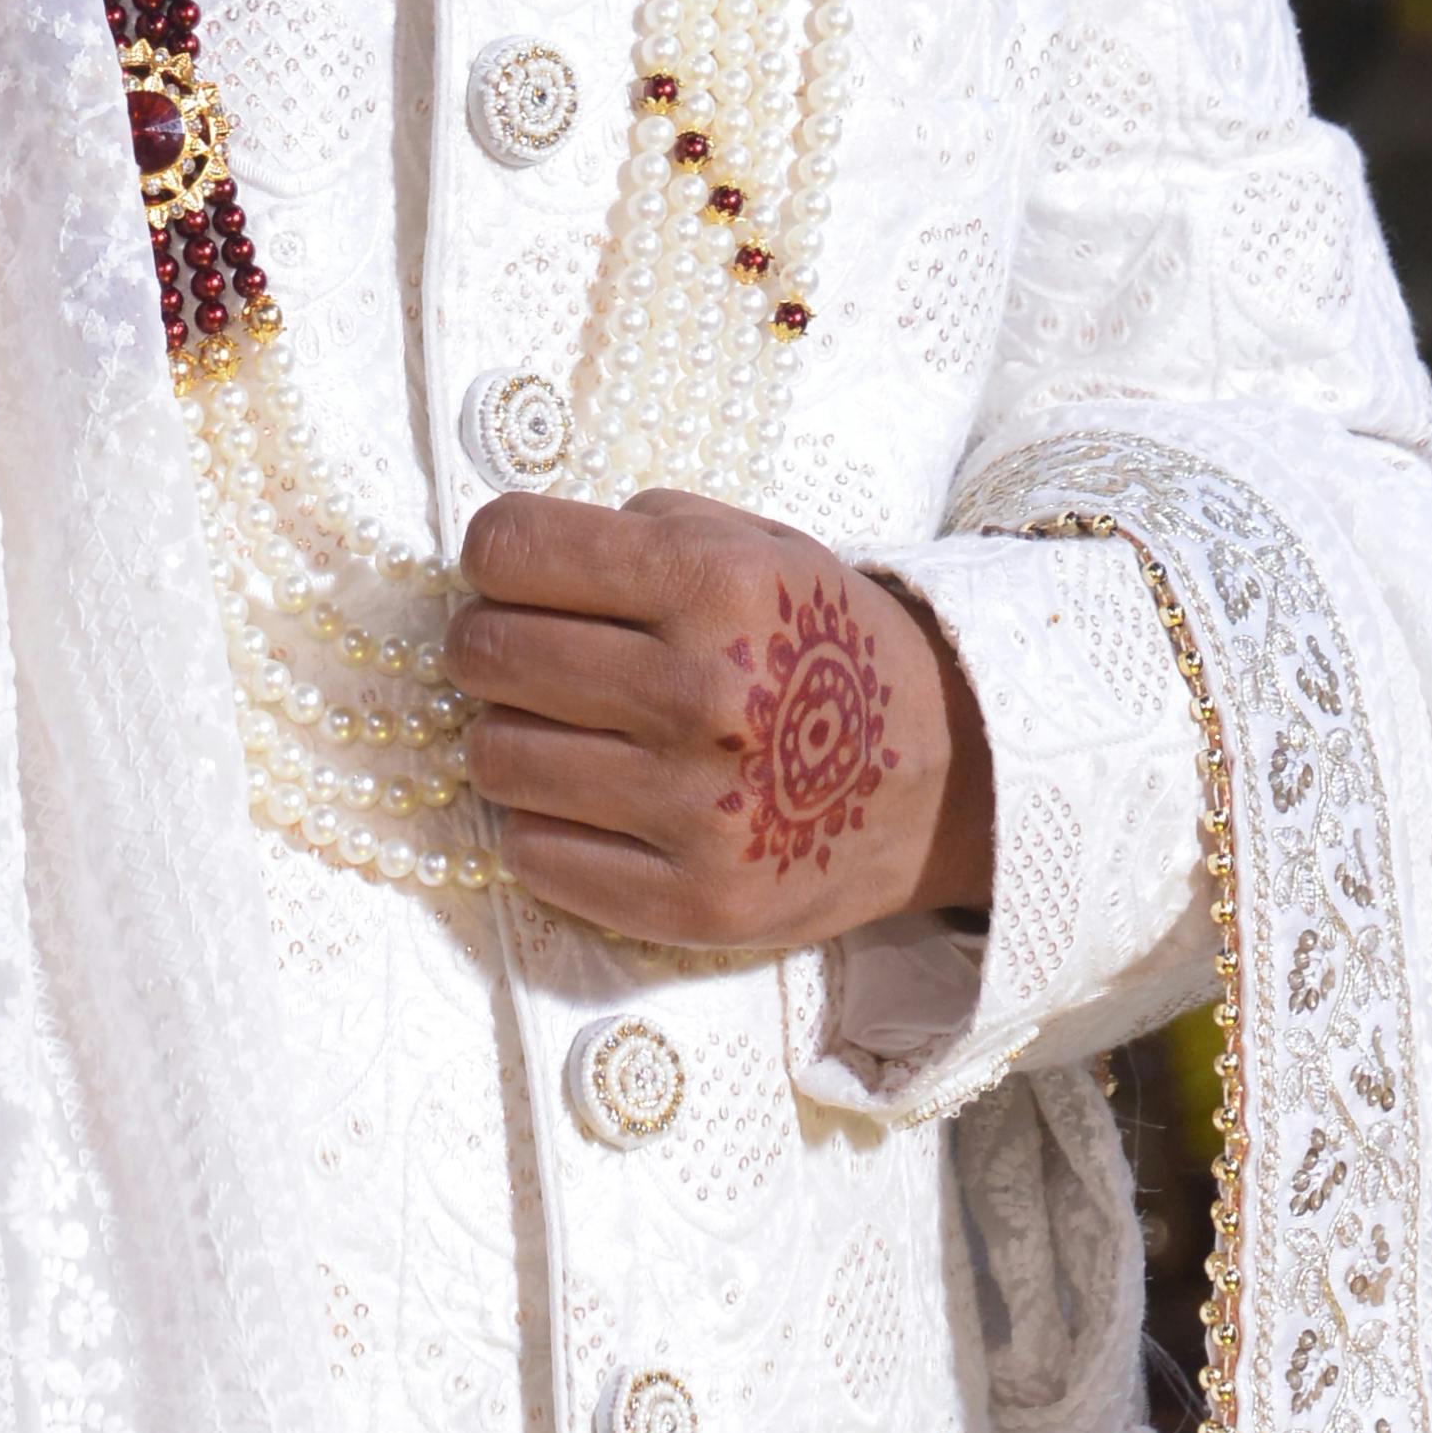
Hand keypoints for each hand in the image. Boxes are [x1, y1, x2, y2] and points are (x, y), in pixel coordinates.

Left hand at [452, 491, 991, 962]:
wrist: (945, 778)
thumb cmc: (825, 648)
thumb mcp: (763, 547)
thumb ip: (643, 529)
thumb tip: (509, 555)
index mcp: (714, 584)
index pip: (511, 550)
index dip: (495, 556)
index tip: (512, 574)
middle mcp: (700, 694)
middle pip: (486, 654)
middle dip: (490, 645)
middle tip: (530, 655)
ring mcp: (695, 808)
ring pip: (494, 758)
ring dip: (515, 738)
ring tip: (571, 733)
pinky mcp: (690, 903)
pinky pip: (532, 854)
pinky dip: (545, 825)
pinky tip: (596, 804)